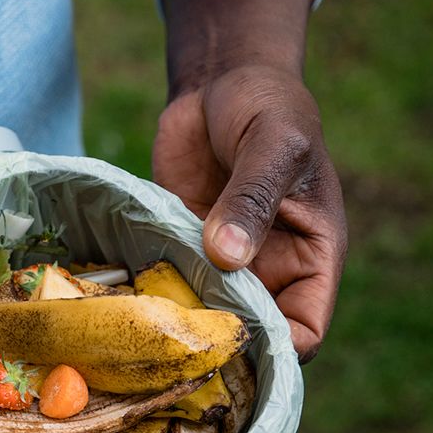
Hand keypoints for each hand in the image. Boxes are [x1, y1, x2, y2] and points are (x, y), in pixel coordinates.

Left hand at [152, 64, 346, 360]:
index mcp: (312, 256)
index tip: (233, 345)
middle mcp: (270, 271)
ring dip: (177, 327)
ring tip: (141, 331)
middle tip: (173, 348)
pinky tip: (120, 305)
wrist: (220, 82)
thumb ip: (252, 199)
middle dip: (219, 347)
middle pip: (250, 337)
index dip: (278, 350)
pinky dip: (149, 300)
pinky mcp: (182, 251)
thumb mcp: (273, 145)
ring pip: (204, 319)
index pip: (306, 330)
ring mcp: (222, 266)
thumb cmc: (268, 106)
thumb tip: (228, 257)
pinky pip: (167, 289)